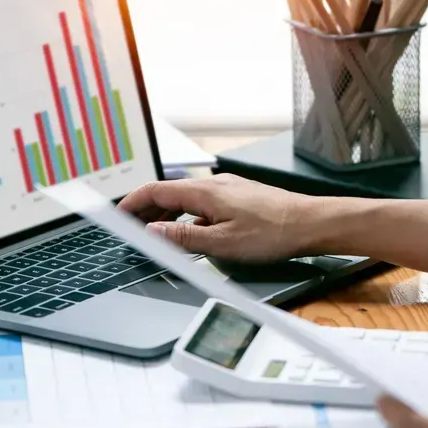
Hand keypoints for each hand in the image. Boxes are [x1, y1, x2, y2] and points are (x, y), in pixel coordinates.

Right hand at [118, 174, 319, 259]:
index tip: (117, 215)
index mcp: (205, 191)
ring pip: (186, 198)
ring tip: (154, 232)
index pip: (156, 191)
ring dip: (166, 213)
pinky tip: (190, 233)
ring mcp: (226, 189)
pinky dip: (187, 216)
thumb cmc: (273, 232)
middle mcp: (213, 184)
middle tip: (130, 227)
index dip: (133, 202)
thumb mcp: (223, 243)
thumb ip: (184, 236)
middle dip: (146, 209)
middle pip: (168, 192)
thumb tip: (153, 230)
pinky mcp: (237, 197)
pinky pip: (202, 203)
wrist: (310, 223)